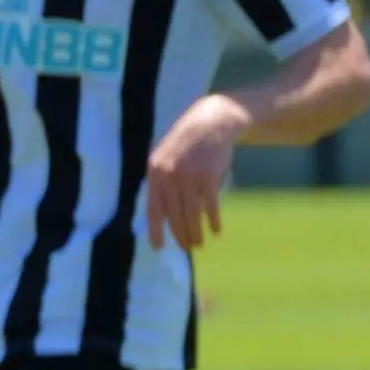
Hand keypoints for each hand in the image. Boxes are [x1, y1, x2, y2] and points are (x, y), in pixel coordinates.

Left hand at [142, 101, 243, 250]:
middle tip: (187, 248)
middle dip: (180, 234)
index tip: (159, 247)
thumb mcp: (166, 158)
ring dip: (196, 232)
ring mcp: (189, 176)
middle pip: (174, 215)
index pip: (153, 208)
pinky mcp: (209, 176)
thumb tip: (163, 215)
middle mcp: (169, 176)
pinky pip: (210, 205)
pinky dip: (213, 220)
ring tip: (199, 244)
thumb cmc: (187, 142)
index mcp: (155, 172)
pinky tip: (216, 230)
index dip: (155, 230)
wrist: (211, 121)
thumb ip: (162, 183)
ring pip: (191, 214)